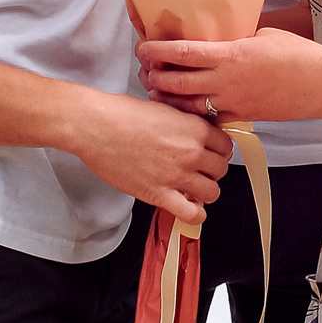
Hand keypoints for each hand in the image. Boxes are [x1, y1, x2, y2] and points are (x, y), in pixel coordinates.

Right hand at [73, 91, 232, 225]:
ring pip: (212, 192)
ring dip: (205, 191)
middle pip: (221, 169)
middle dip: (212, 170)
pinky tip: (189, 206)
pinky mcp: (159, 194)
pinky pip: (192, 214)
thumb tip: (195, 134)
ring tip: (193, 187)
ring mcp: (176, 175)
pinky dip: (196, 213)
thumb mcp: (165, 109)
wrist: (96, 126)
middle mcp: (191, 153)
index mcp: (194, 129)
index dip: (219, 150)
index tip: (212, 153)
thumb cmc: (122, 114)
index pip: (226, 145)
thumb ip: (185, 124)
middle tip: (200, 170)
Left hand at [137, 29, 321, 125]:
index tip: (143, 48)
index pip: (184, 52)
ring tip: (156, 93)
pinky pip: (210, 119)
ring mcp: (232, 102)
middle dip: (156, 77)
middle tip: (144, 72)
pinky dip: (195, 115)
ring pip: (189, 105)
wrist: (320, 84)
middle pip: (178, 82)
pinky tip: (186, 110)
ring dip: (169, 99)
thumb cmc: (297, 54)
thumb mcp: (263, 35)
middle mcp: (226, 81)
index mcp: (230, 55)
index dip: (158, 51)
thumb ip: (237, 39)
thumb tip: (222, 38)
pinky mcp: (242, 116)